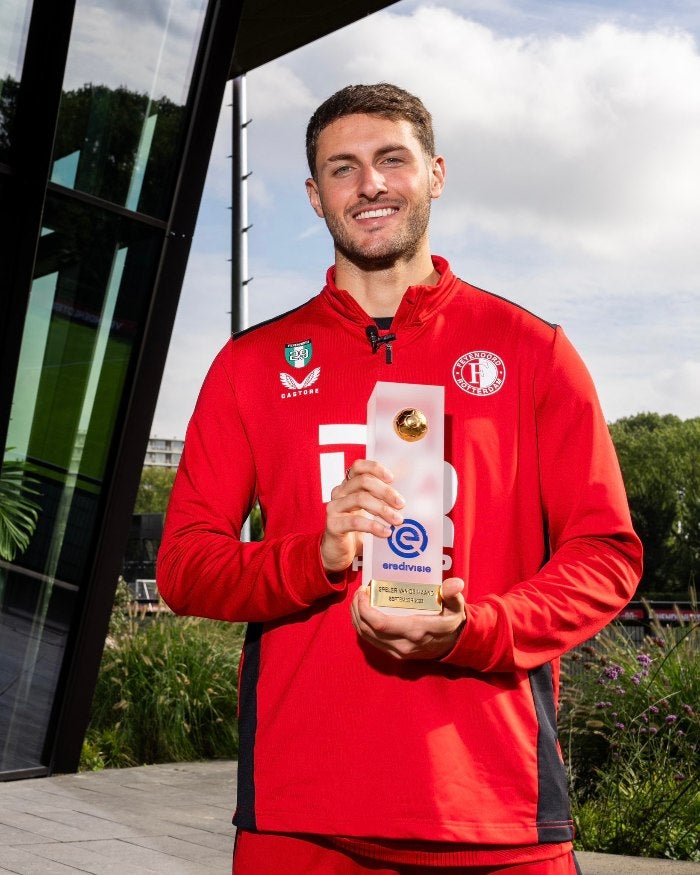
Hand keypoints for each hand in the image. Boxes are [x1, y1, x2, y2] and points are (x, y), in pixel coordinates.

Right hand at [320, 460, 404, 572]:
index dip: (375, 468)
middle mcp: (339, 492)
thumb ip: (382, 501)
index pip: (358, 467)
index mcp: (348, 485)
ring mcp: (334, 507)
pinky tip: (385, 533)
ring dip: (383, 509)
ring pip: (360, 499)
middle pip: (363, 481)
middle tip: (401, 504)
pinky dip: (373, 526)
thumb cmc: (357, 530)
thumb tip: (406, 497)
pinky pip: (355, 521)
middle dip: (385, 491)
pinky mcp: (332, 524)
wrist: (338, 552)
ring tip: (398, 520)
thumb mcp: (370, 511)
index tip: (392, 478)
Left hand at [350, 577, 465, 659]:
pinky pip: (371, 641)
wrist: (455, 645)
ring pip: (367, 636)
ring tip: (359, 600)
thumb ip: (452, 594)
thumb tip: (455, 584)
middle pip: (368, 630)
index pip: (380, 624)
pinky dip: (363, 626)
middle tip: (359, 592)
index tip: (363, 592)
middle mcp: (403, 644)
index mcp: (415, 631)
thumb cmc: (451, 621)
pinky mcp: (394, 654)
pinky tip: (364, 612)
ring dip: (357, 618)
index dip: (365, 609)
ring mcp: (397, 652)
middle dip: (358, 610)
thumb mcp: (455, 606)